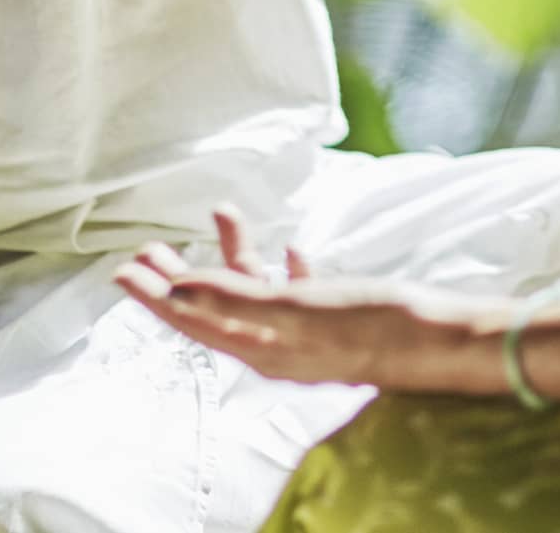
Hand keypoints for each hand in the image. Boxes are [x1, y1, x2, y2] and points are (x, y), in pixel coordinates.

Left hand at [115, 207, 513, 390]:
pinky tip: (290, 248)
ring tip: (222, 214)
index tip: (122, 270)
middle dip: (179, 276)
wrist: (437, 338)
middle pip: (213, 307)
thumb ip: (237, 298)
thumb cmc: (371, 321)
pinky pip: (293, 294)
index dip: (154, 295)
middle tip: (148, 246)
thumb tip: (178, 288)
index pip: (192, 319)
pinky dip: (281, 269)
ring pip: (254, 293)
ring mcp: (305, 333)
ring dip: (234, 256)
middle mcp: (276, 344)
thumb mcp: (298, 308)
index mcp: (261, 346)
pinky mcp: (333, 319)